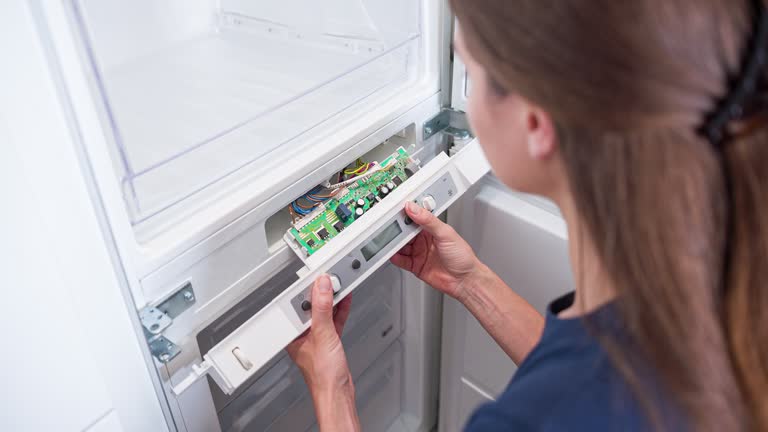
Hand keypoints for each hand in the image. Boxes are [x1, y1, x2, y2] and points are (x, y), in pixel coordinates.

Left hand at [287, 275, 352, 394]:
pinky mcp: (330, 340)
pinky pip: (334, 319)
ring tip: (341, 283)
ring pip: (324, 311)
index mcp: (292, 333)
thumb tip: (322, 287)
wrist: (338, 393)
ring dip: (333, 298)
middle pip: (312, 305)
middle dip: (323, 291)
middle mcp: (302, 333)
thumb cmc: (322, 375)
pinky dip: (340, 309)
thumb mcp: (324, 335)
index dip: (309, 289)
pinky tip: (345, 298)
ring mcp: (317, 336)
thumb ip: (323, 309)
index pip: (299, 305)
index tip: (319, 277)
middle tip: (332, 278)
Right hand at [390, 201, 481, 299]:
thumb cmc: (462, 257)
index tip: (396, 211)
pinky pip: (401, 260)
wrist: (465, 280)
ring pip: (401, 246)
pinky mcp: (415, 266)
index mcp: (432, 229)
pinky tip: (393, 254)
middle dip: (397, 229)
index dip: (405, 214)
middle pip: (405, 232)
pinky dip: (395, 257)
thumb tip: (414, 209)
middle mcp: (424, 240)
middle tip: (389, 226)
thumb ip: (428, 221)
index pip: (415, 218)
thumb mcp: (446, 234)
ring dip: (394, 243)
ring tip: (388, 241)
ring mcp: (419, 253)